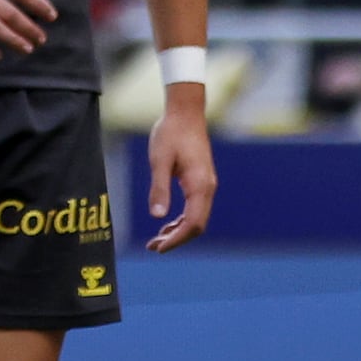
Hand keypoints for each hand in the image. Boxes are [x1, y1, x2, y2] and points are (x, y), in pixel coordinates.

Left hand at [144, 91, 214, 251]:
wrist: (185, 113)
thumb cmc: (171, 133)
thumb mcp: (159, 161)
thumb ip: (159, 188)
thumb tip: (157, 217)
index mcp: (199, 185)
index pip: (192, 223)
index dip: (176, 240)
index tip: (158, 248)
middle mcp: (207, 188)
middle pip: (197, 225)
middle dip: (177, 239)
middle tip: (153, 247)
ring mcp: (206, 185)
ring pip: (196, 218)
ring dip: (178, 231)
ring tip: (156, 240)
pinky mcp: (201, 181)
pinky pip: (195, 208)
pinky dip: (181, 220)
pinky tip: (166, 223)